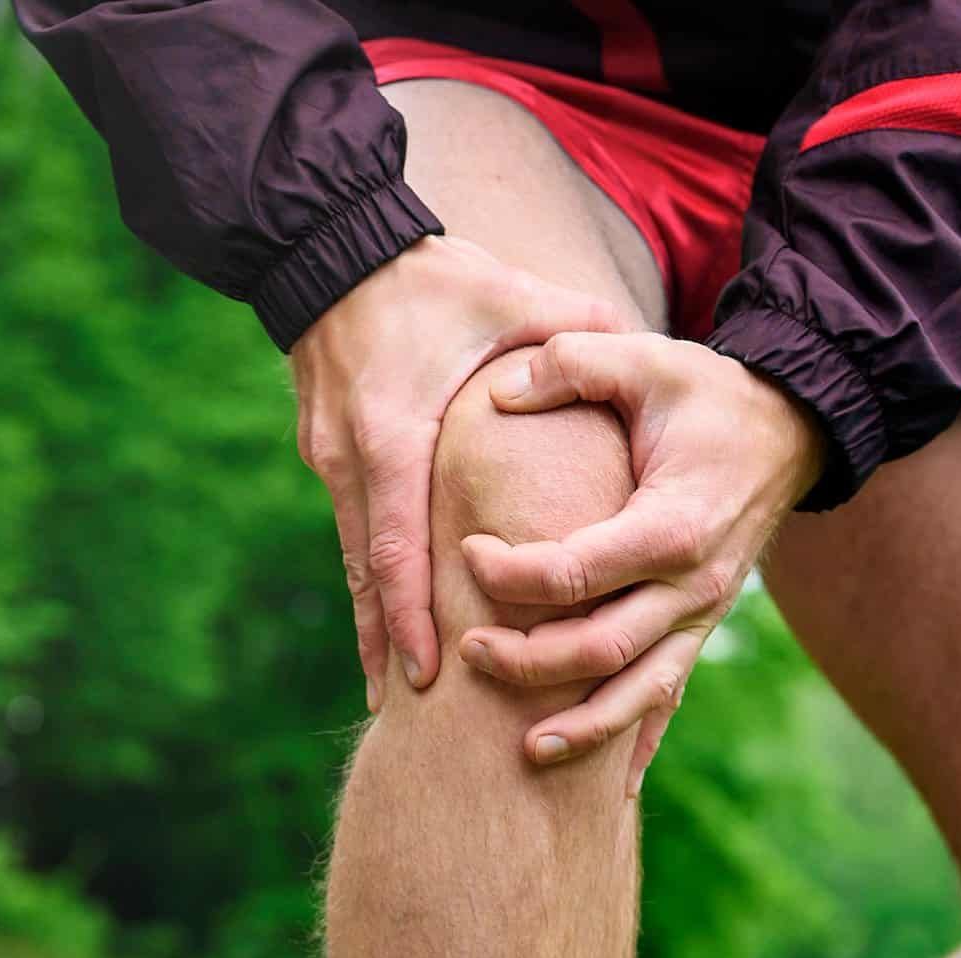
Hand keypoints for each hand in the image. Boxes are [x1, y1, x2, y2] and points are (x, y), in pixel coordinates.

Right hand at [290, 236, 626, 710]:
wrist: (332, 244)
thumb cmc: (429, 276)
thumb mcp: (506, 298)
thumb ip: (573, 335)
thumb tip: (637, 359)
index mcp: (394, 436)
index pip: (397, 547)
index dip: (410, 616)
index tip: (426, 674)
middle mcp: (353, 460)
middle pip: (365, 575)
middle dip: (385, 644)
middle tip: (404, 710)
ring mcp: (329, 459)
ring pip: (350, 561)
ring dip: (372, 623)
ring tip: (389, 689)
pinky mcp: (324, 451)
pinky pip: (350, 530)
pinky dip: (368, 581)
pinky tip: (384, 620)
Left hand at [458, 332, 825, 796]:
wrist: (788, 430)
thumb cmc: (706, 395)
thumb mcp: (646, 361)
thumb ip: (573, 365)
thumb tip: (502, 390)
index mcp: (674, 523)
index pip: (581, 569)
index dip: (515, 572)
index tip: (467, 554)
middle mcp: (694, 584)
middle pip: (603, 648)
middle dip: (530, 661)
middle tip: (468, 651)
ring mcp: (702, 616)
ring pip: (639, 693)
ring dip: (581, 726)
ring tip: (522, 750)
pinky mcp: (699, 630)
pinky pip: (666, 696)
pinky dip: (632, 741)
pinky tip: (605, 794)